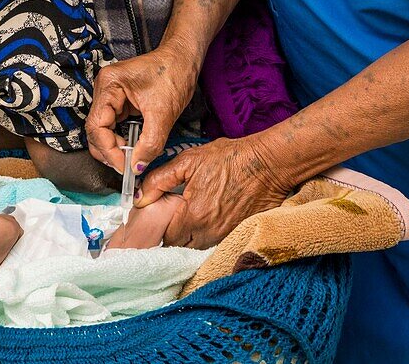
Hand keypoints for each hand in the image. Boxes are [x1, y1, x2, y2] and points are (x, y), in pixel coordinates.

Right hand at [86, 41, 200, 173]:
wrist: (185, 58)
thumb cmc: (174, 72)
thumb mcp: (164, 112)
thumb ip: (150, 143)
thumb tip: (137, 166)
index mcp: (109, 84)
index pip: (97, 126)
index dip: (109, 150)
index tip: (125, 166)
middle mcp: (105, 88)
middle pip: (96, 130)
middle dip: (109, 151)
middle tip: (126, 167)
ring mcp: (112, 95)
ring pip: (104, 130)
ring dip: (115, 147)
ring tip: (131, 159)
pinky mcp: (120, 101)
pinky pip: (115, 126)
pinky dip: (122, 139)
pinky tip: (133, 148)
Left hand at [136, 134, 295, 248]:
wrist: (268, 164)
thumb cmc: (231, 159)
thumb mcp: (189, 161)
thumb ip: (160, 179)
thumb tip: (139, 196)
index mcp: (194, 215)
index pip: (166, 237)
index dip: (160, 228)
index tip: (161, 217)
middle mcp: (209, 232)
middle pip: (181, 247)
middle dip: (173, 236)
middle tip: (173, 219)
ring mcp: (226, 236)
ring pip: (198, 248)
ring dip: (190, 238)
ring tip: (190, 220)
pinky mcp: (239, 234)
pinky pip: (216, 244)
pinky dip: (208, 237)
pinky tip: (208, 220)